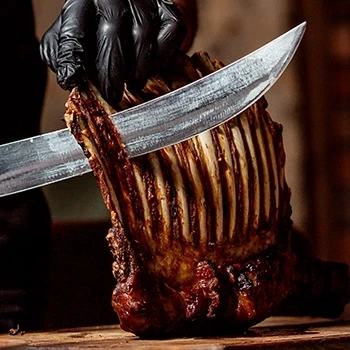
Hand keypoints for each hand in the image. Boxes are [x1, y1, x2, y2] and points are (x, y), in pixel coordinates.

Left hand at [40, 0, 185, 108]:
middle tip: (112, 95)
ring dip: (138, 68)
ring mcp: (142, 0)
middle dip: (111, 72)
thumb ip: (66, 53)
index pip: (73, 30)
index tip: (71, 79)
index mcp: (81, 3)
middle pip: (112, 31)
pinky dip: (163, 55)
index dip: (71, 58)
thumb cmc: (100, 26)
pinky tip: (152, 65)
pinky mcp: (166, 8)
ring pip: (144, 35)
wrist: (129, 5)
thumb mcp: (75, 33)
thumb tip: (69, 78)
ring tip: (133, 83)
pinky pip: (171, 32)